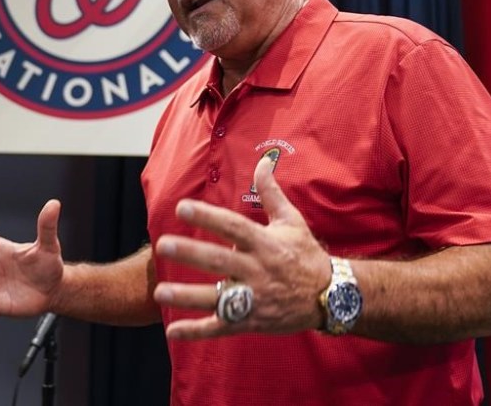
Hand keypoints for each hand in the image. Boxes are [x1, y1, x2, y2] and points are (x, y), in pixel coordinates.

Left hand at [152, 156, 331, 338]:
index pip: (233, 227)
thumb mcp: (292, 220)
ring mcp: (254, 299)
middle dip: (191, 253)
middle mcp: (258, 271)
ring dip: (188, 296)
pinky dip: (196, 331)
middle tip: (163, 244)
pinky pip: (221, 328)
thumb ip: (271, 192)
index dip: (208, 217)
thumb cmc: (305, 254)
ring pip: (217, 298)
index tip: (182, 207)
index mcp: (265, 243)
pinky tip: (172, 330)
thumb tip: (264, 160)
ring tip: (160, 291)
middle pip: (220, 261)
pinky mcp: (251, 322)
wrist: (330, 296)